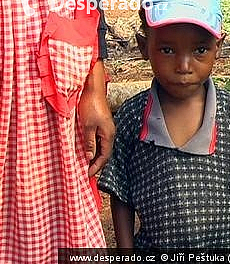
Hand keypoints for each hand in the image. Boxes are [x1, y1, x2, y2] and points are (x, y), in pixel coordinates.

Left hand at [78, 60, 114, 176]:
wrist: (92, 89)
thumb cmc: (91, 105)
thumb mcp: (87, 126)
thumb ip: (89, 142)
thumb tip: (90, 156)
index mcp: (108, 135)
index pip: (105, 156)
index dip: (96, 166)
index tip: (88, 174)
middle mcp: (110, 133)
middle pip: (105, 153)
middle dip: (96, 164)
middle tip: (86, 172)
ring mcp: (107, 128)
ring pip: (102, 147)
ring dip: (95, 156)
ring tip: (85, 164)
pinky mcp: (102, 124)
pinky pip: (99, 140)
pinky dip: (93, 147)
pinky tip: (86, 149)